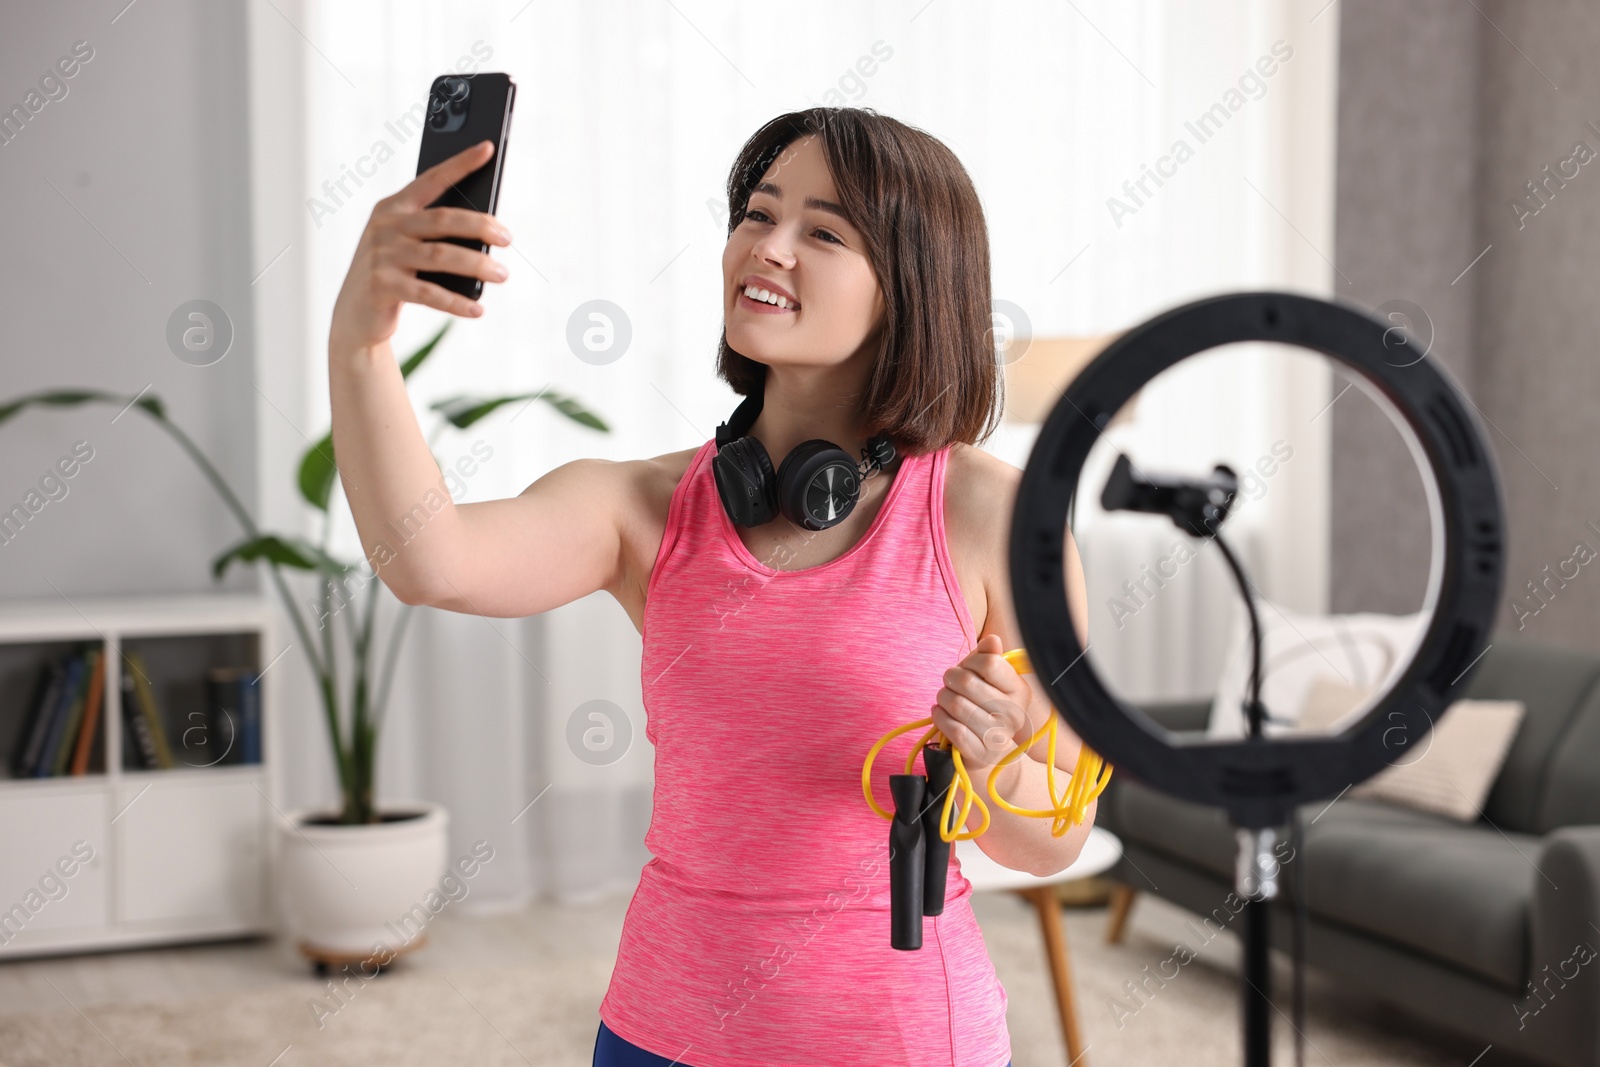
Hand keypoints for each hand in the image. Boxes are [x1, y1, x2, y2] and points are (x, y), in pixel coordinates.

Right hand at [329, 139, 511, 353]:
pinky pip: (429, 294)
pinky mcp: (383, 286)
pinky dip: (457, 303)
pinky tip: (478, 309)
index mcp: (393, 207)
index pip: (432, 180)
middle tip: (508, 238)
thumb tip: (488, 233)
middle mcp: (385, 226)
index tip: (488, 148)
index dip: (460, 164)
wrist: (356, 313)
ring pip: (441, 256)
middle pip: (443, 219)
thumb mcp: (409, 245)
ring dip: (477, 265)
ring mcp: (382, 255)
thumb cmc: (394, 272)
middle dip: (480, 226)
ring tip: (503, 274)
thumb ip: (436, 233)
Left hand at [930, 633, 1034, 774]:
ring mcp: (999, 736)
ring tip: (944, 698)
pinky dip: (940, 717)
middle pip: (967, 682)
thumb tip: (993, 640)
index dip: (970, 661)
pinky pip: (952, 729)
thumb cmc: (984, 704)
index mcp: (1020, 690)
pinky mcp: (981, 753)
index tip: (966, 667)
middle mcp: (1014, 713)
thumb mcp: (988, 677)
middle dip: (950, 679)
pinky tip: (940, 713)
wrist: (988, 748)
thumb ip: (989, 656)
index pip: (989, 663)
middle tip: (949, 683)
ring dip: (942, 698)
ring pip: (956, 705)